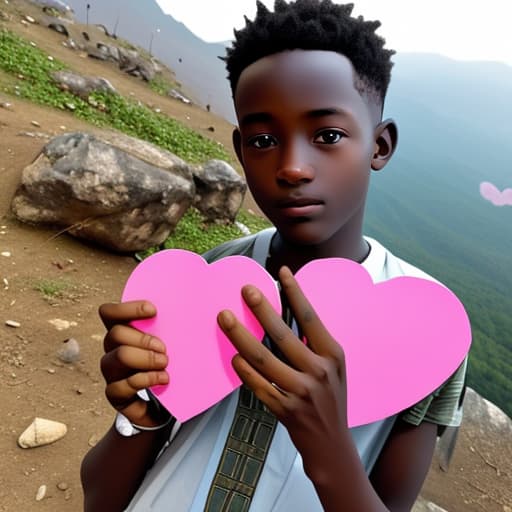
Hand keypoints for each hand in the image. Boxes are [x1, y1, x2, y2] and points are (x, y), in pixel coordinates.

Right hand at [99, 301, 169, 426]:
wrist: (173, 400)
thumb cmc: (173, 361)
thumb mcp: (177, 339)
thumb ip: (180, 322)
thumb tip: (207, 307)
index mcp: (124, 330)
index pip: (109, 313)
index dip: (127, 308)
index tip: (153, 310)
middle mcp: (113, 349)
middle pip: (115, 334)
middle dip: (143, 339)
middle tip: (165, 348)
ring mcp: (112, 372)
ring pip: (117, 358)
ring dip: (145, 358)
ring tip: (165, 363)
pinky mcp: (115, 394)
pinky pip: (120, 386)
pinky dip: (145, 380)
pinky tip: (163, 379)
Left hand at [217, 266, 349, 481]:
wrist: (332, 444)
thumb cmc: (331, 398)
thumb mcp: (333, 367)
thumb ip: (314, 342)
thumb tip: (287, 310)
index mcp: (332, 355)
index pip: (310, 317)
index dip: (295, 293)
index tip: (282, 271)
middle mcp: (318, 372)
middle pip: (283, 335)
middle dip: (262, 310)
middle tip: (245, 290)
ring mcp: (301, 392)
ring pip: (263, 360)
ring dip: (241, 337)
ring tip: (224, 317)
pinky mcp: (284, 410)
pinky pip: (258, 386)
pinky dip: (244, 370)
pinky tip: (233, 356)